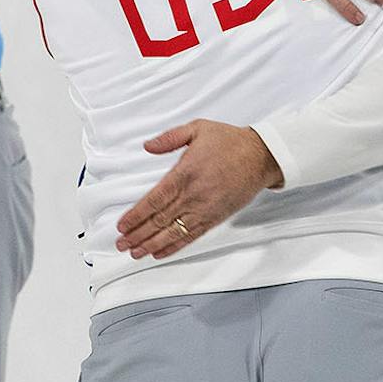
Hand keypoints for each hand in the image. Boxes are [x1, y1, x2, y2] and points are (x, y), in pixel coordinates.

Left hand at [115, 120, 282, 259]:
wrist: (261, 156)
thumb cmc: (229, 141)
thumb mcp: (196, 128)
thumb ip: (169, 138)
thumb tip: (148, 146)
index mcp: (185, 174)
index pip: (155, 200)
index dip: (136, 215)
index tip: (122, 225)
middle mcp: (193, 195)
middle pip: (160, 220)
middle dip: (138, 234)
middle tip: (120, 244)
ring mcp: (204, 209)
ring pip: (173, 232)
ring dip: (152, 244)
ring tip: (135, 253)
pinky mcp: (215, 218)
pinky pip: (192, 236)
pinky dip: (174, 246)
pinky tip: (160, 252)